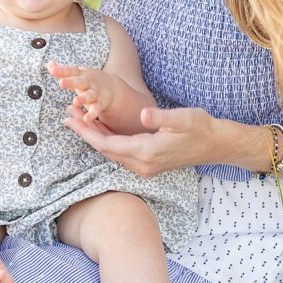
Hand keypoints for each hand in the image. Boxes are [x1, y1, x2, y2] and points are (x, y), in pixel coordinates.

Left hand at [48, 60, 116, 122]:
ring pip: (89, 95)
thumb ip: (62, 70)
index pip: (70, 71)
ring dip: (83, 98)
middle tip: (61, 82)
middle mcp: (88, 82)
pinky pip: (96, 109)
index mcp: (80, 74)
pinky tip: (86, 119)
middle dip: (71, 82)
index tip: (52, 70)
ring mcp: (95, 93)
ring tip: (75, 102)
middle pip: (80, 81)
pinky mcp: (100, 103)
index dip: (61, 70)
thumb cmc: (87, 80)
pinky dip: (92, 114)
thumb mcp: (76, 74)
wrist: (111, 87)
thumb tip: (50, 64)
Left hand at [63, 103, 216, 175]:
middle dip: (85, 133)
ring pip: (111, 153)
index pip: (108, 144)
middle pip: (105, 150)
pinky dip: (107, 142)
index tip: (70, 119)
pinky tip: (99, 130)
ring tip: (77, 120)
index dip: (87, 132)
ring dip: (94, 138)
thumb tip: (144, 114)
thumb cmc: (201, 127)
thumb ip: (161, 117)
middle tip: (66, 116)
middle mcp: (143, 164)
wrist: (216, 145)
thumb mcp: (183, 118)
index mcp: (147, 152)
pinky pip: (120, 154)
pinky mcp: (148, 165)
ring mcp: (145, 167)